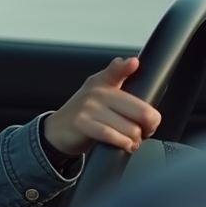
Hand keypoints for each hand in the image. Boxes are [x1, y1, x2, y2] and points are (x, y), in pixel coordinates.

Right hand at [43, 57, 161, 156]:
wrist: (57, 130)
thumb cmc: (84, 113)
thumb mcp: (100, 91)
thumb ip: (118, 77)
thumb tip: (133, 62)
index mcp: (103, 82)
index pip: (117, 70)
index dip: (126, 66)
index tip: (133, 62)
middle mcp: (96, 92)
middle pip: (141, 112)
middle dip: (149, 126)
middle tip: (144, 130)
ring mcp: (88, 108)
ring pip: (130, 128)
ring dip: (136, 140)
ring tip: (132, 140)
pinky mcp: (82, 124)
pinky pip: (112, 136)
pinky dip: (123, 144)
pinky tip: (125, 145)